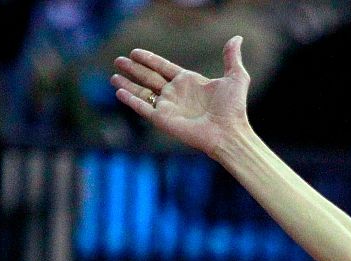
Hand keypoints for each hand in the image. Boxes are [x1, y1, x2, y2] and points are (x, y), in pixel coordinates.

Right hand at [111, 36, 251, 156]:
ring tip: (113, 76)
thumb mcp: (236, 77)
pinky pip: (142, 108)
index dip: (149, 60)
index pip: (163, 67)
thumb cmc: (234, 108)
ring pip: (142, 92)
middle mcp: (176, 94)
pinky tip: (119, 92)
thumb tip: (237, 38)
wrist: (229, 132)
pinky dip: (130, 100)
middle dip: (133, 69)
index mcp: (189, 82)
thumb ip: (232, 57)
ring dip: (127, 84)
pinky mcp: (163, 119)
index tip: (135, 52)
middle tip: (118, 60)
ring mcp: (168, 107)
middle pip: (149, 78)